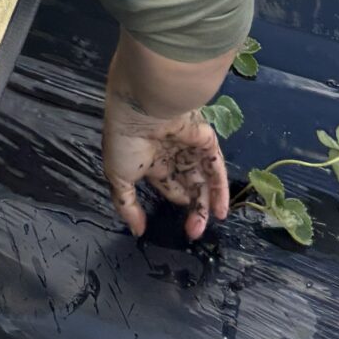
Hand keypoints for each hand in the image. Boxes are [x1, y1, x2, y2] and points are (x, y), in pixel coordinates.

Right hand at [101, 88, 231, 242]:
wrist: (141, 106)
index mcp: (152, 160)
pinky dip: (220, 189)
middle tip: (193, 232)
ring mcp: (191, 147)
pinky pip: (216, 168)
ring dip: (206, 204)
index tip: (177, 224)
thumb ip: (127, 206)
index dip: (174, 200)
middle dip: (192, 209)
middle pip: (189, 184)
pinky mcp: (206, 140)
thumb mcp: (118, 177)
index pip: (168, 184)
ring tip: (204, 226)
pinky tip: (220, 210)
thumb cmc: (125, 141)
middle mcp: (173, 153)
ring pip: (203, 179)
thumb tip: (137, 231)